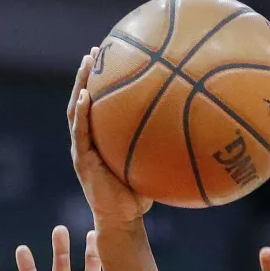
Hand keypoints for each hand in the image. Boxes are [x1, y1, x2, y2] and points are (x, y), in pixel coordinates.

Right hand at [68, 50, 151, 227]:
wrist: (121, 220)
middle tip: (96, 50)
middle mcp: (89, 139)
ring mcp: (82, 148)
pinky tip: (85, 95)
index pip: (100, 105)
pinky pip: (80, 131)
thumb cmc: (139, 198)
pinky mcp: (81, 159)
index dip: (102, 82)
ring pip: (77, 108)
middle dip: (88, 73)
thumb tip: (192, 134)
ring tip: (87, 61)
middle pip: (85, 98)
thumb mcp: (153, 168)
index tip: (110, 58)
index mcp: (102, 139)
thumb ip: (163, 151)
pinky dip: (81, 112)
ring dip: (80, 83)